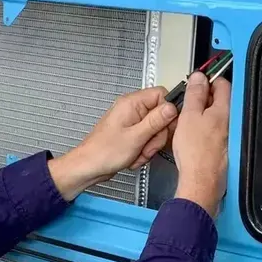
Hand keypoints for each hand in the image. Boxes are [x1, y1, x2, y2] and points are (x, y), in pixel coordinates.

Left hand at [48, 87, 178, 201]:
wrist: (89, 167)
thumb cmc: (104, 152)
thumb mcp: (136, 136)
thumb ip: (156, 120)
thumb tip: (172, 107)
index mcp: (132, 103)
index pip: (162, 95)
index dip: (168, 111)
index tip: (166, 127)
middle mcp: (132, 109)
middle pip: (161, 115)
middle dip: (158, 134)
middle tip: (148, 145)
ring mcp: (132, 121)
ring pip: (156, 130)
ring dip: (151, 145)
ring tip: (139, 153)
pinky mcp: (131, 133)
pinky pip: (148, 139)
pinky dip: (144, 150)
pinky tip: (135, 156)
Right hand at [172, 72, 230, 217]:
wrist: (200, 180)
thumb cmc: (197, 154)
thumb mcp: (189, 116)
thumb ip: (195, 94)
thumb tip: (199, 77)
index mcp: (226, 108)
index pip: (222, 82)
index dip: (208, 80)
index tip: (197, 83)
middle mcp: (233, 120)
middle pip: (221, 98)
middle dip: (205, 98)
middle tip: (190, 104)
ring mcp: (231, 134)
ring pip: (218, 115)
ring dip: (205, 114)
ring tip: (190, 122)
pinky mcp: (226, 146)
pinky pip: (216, 130)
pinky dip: (207, 129)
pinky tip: (196, 136)